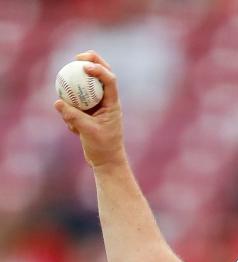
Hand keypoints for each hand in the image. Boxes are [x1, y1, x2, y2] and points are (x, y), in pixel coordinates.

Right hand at [53, 50, 125, 168]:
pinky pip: (75, 103)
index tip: (84, 66)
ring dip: (74, 91)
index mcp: (113, 103)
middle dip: (92, 62)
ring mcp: (97, 105)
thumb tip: (58, 101)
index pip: (110, 80)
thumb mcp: (87, 131)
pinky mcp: (87, 112)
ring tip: (71, 113)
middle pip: (101, 75)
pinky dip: (70, 112)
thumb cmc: (102, 147)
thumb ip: (73, 116)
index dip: (99, 69)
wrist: (105, 161)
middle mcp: (106, 101)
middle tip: (76, 58)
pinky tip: (73, 129)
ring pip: (86, 88)